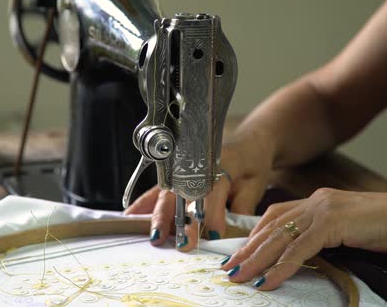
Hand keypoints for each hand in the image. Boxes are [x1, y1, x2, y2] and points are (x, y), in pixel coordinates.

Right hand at [124, 132, 273, 249]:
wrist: (246, 142)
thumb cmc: (250, 163)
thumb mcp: (255, 183)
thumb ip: (243, 206)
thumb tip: (233, 232)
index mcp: (220, 166)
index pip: (213, 192)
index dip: (213, 213)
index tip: (213, 234)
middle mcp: (196, 167)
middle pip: (183, 194)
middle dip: (179, 220)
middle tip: (179, 243)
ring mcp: (182, 170)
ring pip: (165, 192)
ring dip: (156, 215)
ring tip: (152, 234)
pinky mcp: (174, 176)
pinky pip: (156, 190)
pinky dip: (143, 204)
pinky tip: (131, 216)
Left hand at [220, 188, 386, 289]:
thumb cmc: (382, 226)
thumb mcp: (344, 228)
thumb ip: (320, 233)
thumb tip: (298, 254)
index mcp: (315, 200)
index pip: (275, 216)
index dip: (255, 235)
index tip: (240, 252)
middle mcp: (314, 200)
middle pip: (271, 227)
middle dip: (248, 249)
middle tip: (230, 267)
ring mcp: (321, 209)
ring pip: (279, 238)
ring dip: (256, 260)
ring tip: (239, 276)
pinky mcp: (330, 223)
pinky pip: (298, 250)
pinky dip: (281, 268)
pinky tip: (267, 281)